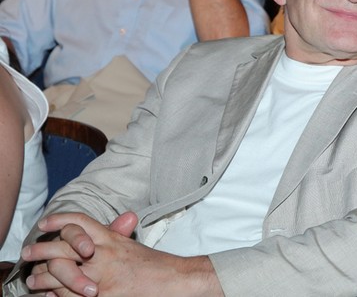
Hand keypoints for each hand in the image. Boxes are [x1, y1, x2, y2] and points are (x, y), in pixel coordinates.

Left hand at [24, 211, 221, 296]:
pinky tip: (52, 296)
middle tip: (28, 254)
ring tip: (34, 281)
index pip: (80, 222)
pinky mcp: (105, 295)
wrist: (176, 280)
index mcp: (112, 238)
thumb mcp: (133, 245)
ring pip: (63, 274)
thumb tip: (120, 220)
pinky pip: (73, 296)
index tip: (45, 223)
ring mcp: (104, 276)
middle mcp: (105, 254)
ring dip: (44, 278)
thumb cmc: (156, 265)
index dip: (59, 220)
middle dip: (41, 250)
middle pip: (63, 246)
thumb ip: (119, 234)